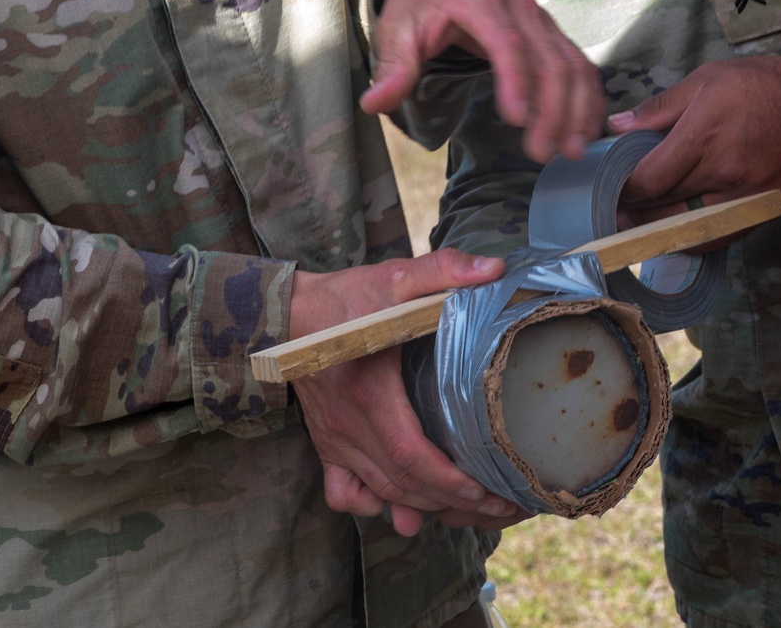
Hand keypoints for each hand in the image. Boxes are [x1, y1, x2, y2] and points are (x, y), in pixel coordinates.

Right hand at [289, 248, 517, 535]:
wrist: (285, 315)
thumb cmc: (344, 300)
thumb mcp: (395, 277)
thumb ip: (443, 271)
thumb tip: (493, 269)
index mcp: (371, 393)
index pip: (412, 455)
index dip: (449, 480)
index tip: (485, 489)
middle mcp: (350, 427)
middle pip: (402, 483)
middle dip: (451, 501)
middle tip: (495, 507)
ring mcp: (335, 441)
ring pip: (380, 492)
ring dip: (423, 507)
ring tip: (467, 512)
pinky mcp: (326, 445)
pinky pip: (344, 493)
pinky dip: (373, 506)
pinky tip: (399, 506)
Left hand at [360, 0, 604, 162]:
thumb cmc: (421, 0)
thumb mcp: (398, 29)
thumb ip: (393, 68)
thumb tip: (373, 104)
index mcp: (479, 0)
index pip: (507, 43)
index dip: (516, 81)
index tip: (516, 119)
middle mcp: (519, 8)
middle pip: (548, 60)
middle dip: (551, 110)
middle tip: (542, 152)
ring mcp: (541, 21)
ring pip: (571, 65)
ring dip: (576, 109)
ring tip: (570, 151)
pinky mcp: (551, 35)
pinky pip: (579, 65)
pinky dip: (587, 99)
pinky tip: (585, 131)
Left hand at [606, 55, 780, 244]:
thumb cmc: (763, 85)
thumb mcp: (707, 80)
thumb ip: (659, 108)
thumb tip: (616, 126)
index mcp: (703, 137)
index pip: (649, 179)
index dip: (624, 191)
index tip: (609, 190)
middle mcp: (722, 172)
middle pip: (663, 206)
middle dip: (633, 211)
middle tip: (612, 212)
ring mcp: (745, 196)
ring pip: (687, 228)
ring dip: (656, 232)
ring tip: (635, 227)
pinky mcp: (763, 210)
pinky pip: (718, 238)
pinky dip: (691, 241)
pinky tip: (672, 236)